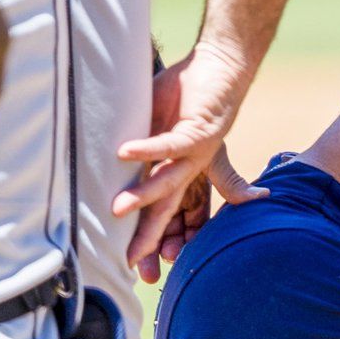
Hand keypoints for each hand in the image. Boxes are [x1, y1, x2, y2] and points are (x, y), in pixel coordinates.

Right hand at [114, 44, 267, 270]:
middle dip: (151, 237)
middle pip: (167, 210)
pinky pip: (169, 144)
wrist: (221, 72)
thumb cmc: (196, 105)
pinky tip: (124, 153)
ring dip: (143, 196)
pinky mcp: (196, 131)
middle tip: (132, 262)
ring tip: (118, 209)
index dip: (153, 240)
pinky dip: (148, 149)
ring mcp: (195, 153)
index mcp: (184, 177)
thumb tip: (163, 176)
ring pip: (167, 182)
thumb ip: (165, 157)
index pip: (168, 215)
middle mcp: (191, 171)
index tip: (135, 266)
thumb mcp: (178, 136)